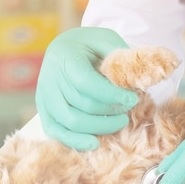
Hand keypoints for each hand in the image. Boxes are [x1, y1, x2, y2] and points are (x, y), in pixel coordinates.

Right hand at [35, 27, 138, 149]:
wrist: (68, 47)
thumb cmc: (92, 45)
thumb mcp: (108, 40)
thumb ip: (121, 58)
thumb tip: (140, 79)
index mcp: (65, 56)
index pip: (87, 83)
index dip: (112, 95)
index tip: (133, 99)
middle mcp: (50, 77)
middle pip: (82, 105)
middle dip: (111, 112)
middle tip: (129, 109)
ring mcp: (44, 96)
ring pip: (71, 122)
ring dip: (100, 127)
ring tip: (120, 121)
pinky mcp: (44, 111)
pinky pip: (56, 132)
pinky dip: (76, 141)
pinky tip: (96, 142)